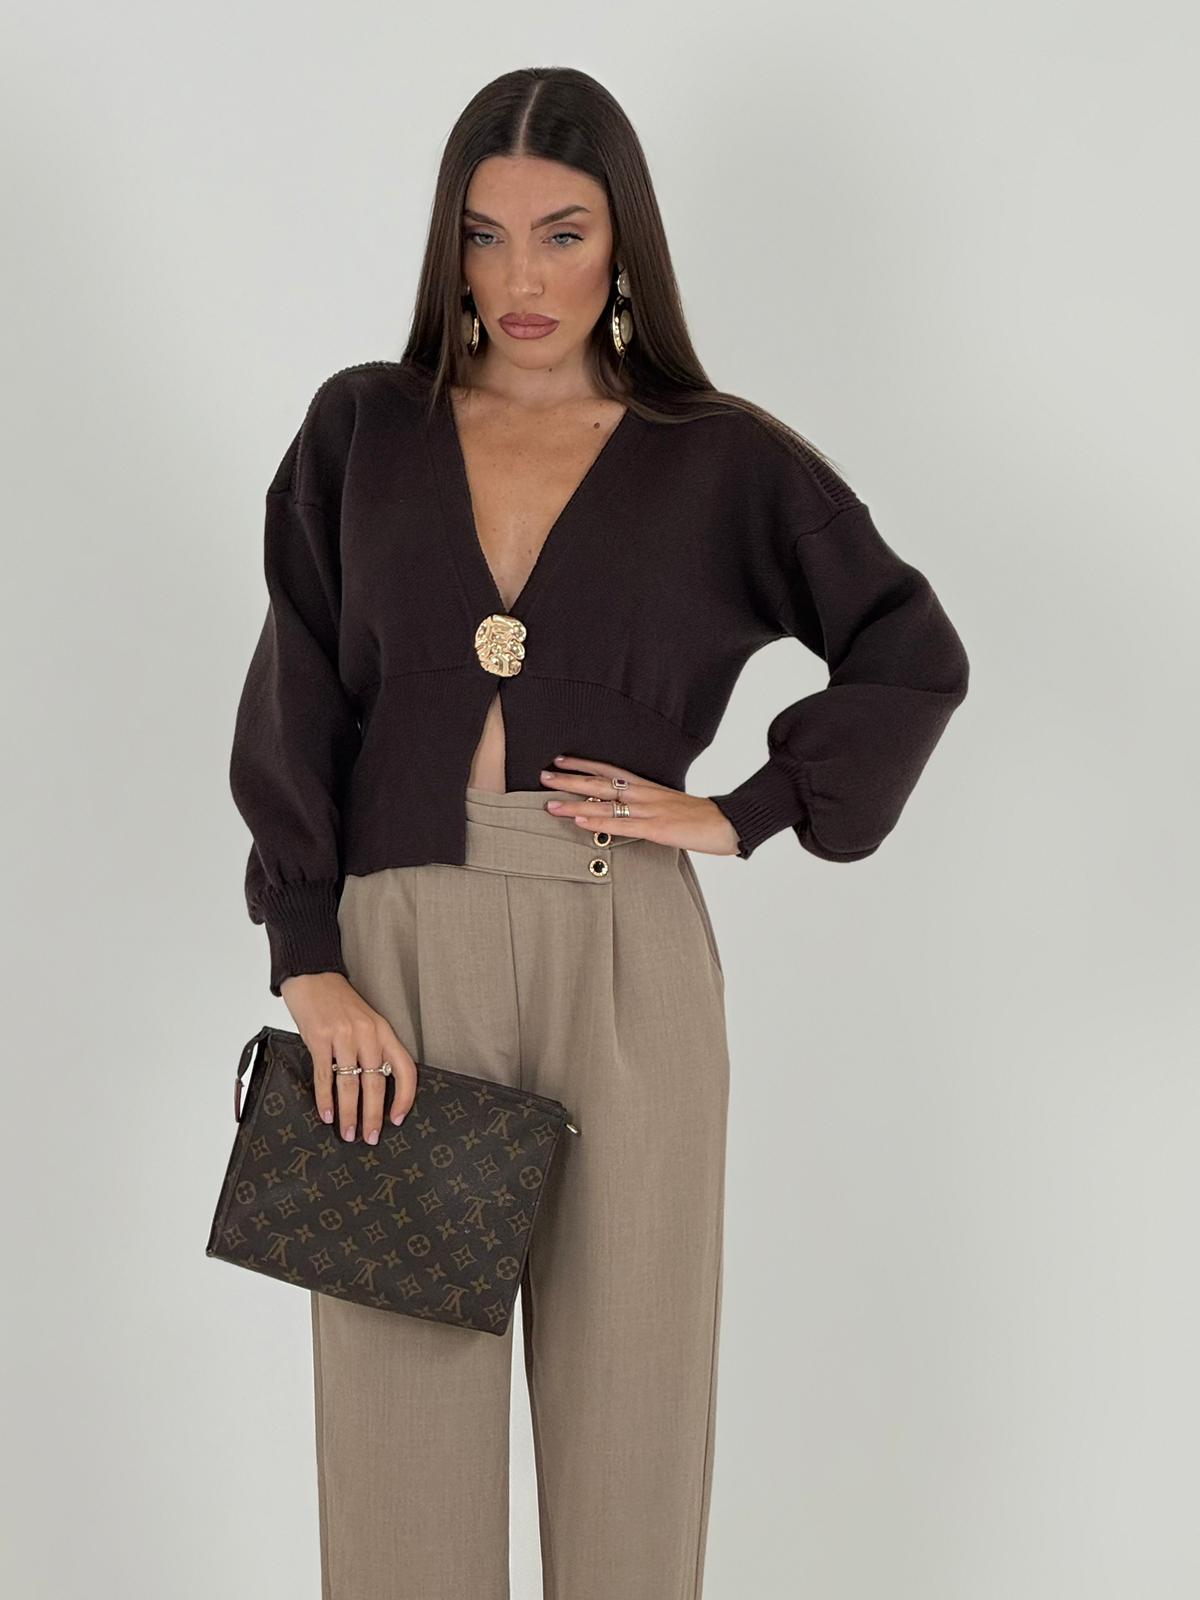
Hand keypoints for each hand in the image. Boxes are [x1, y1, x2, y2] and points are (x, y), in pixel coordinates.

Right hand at [279, 971, 417, 1142]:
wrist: (312, 975)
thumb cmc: (338, 1002)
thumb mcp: (365, 1021)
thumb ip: (371, 1049)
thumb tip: (374, 1089)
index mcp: (383, 1031)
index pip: (404, 1068)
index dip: (405, 1097)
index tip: (398, 1118)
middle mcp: (367, 1034)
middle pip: (376, 1083)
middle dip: (373, 1116)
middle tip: (370, 1137)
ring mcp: (343, 1036)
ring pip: (351, 1084)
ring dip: (349, 1113)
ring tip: (348, 1133)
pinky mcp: (319, 1039)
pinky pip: (325, 1076)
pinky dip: (326, 1100)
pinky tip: (327, 1114)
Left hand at [538, 755, 741, 855]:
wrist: (729, 822)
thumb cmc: (701, 817)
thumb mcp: (671, 805)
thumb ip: (648, 807)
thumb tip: (628, 812)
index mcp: (648, 787)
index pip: (610, 770)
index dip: (584, 764)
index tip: (560, 759)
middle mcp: (645, 794)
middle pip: (601, 783)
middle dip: (570, 780)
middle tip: (542, 775)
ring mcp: (650, 811)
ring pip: (605, 803)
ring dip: (575, 802)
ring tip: (549, 802)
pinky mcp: (657, 829)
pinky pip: (622, 825)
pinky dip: (598, 822)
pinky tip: (579, 821)